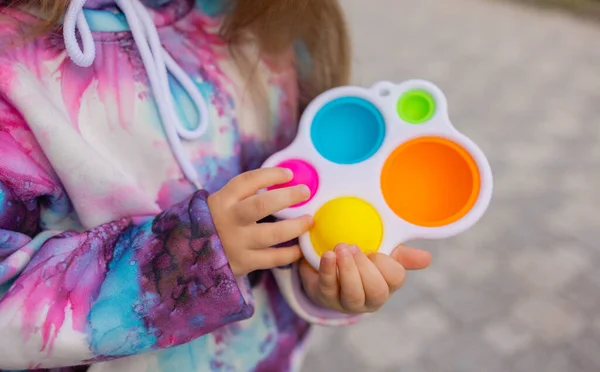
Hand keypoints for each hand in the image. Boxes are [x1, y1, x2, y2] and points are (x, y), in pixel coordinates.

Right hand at [208, 168, 312, 276]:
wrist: (190, 256)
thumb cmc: (214, 223)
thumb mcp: (220, 203)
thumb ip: (244, 193)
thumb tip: (281, 180)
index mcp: (222, 200)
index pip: (248, 180)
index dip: (271, 175)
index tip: (289, 174)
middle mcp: (229, 220)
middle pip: (263, 205)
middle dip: (288, 196)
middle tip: (305, 192)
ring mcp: (236, 243)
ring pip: (273, 233)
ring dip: (295, 226)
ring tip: (309, 220)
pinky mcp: (243, 263)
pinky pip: (273, 259)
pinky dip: (290, 253)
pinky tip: (300, 248)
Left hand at [299, 244, 431, 313]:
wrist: (326, 267)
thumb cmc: (360, 262)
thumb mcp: (381, 256)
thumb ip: (402, 255)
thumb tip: (427, 258)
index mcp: (387, 285)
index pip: (396, 279)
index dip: (385, 264)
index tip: (373, 251)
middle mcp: (370, 299)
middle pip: (377, 291)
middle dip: (366, 268)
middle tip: (353, 247)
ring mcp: (347, 302)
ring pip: (353, 294)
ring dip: (347, 269)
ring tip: (340, 248)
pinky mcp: (325, 297)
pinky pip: (328, 286)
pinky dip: (327, 269)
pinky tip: (327, 255)